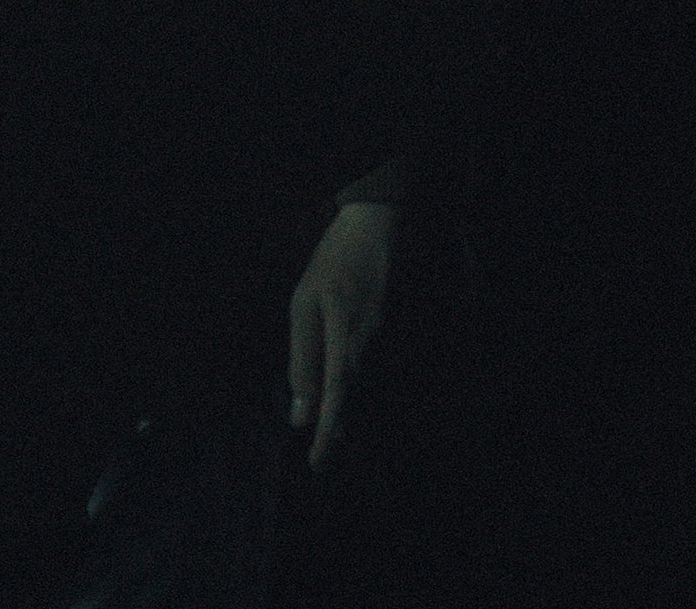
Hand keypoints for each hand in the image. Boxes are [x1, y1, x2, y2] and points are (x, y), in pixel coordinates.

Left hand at [287, 199, 395, 471]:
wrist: (377, 231)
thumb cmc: (332, 265)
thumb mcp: (303, 304)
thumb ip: (302, 359)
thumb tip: (299, 413)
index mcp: (344, 338)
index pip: (336, 397)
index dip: (328, 433)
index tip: (316, 464)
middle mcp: (373, 347)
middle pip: (355, 401)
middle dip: (338, 433)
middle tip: (321, 464)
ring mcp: (389, 342)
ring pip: (366, 390)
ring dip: (348, 416)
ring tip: (332, 441)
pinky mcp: (396, 338)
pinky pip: (376, 375)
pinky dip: (360, 393)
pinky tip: (348, 404)